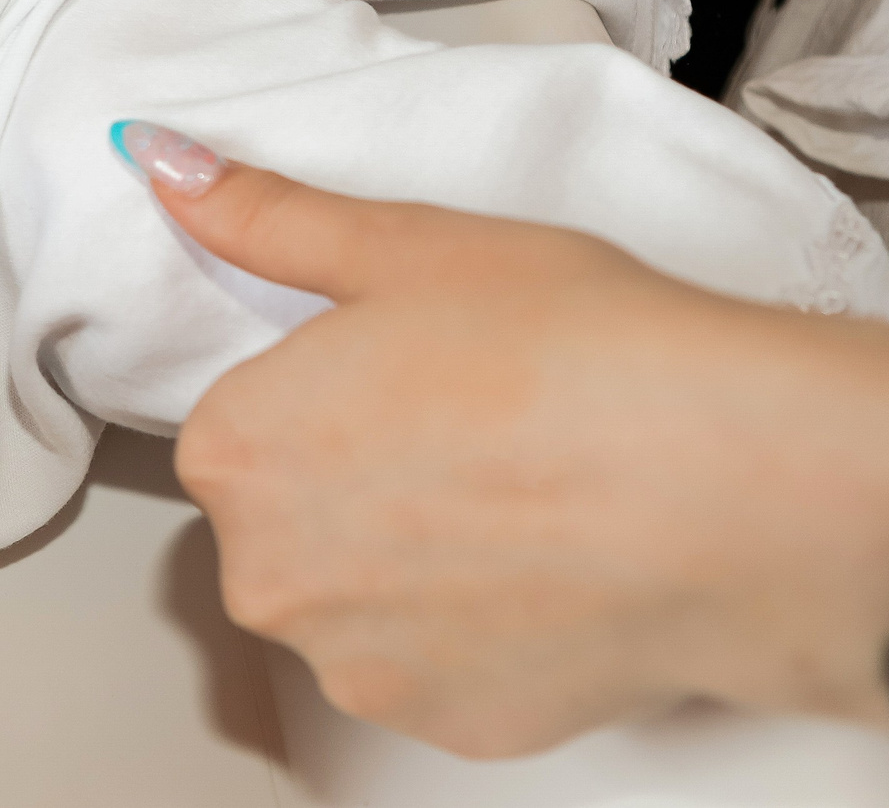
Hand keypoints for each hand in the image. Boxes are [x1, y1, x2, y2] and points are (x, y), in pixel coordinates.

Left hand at [146, 145, 888, 756]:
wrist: (726, 482)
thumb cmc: (570, 350)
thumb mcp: (402, 245)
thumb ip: (265, 218)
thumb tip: (163, 163)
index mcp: (237, 451)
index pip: (244, 424)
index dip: (330, 397)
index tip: (409, 378)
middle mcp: (268, 576)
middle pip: (288, 521)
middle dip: (357, 485)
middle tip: (471, 435)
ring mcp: (356, 665)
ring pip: (359, 602)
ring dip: (412, 566)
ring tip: (519, 502)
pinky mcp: (448, 725)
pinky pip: (436, 669)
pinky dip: (480, 633)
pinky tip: (550, 574)